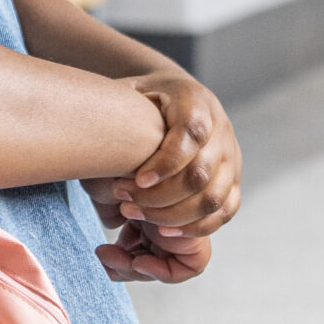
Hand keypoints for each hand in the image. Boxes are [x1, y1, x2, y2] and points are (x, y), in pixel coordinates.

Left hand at [80, 71, 239, 282]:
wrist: (174, 98)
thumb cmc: (142, 98)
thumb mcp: (127, 92)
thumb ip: (116, 110)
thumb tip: (91, 137)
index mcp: (197, 102)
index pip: (192, 133)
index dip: (166, 162)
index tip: (137, 180)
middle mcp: (221, 131)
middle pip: (201, 174)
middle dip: (161, 197)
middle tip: (125, 203)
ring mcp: (231, 158)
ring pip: (213, 198)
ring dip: (174, 216)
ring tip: (136, 216)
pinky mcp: (232, 180)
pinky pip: (225, 210)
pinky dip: (197, 226)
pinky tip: (164, 231)